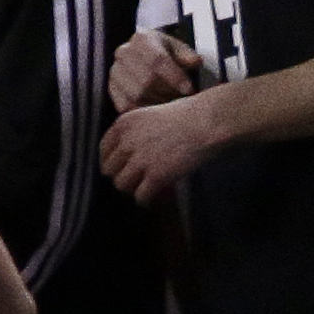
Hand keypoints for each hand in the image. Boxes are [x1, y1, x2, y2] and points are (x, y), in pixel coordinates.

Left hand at [98, 84, 240, 199]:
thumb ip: (140, 130)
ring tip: (148, 189)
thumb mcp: (155, 113)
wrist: (209, 121)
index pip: (104, 149)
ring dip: (133, 188)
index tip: (120, 168)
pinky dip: (148, 199)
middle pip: (109, 170)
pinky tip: (158, 196)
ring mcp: (141, 159)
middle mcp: (127, 142)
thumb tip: (138, 148)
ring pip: (122, 185)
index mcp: (125, 123)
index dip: (111, 161)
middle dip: (122, 175)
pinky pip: (141, 196)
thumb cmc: (191, 113)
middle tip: (136, 180)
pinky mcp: (156, 175)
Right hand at [108, 27, 202, 112]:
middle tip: (183, 100)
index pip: (157, 60)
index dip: (175, 77)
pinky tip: (158, 110)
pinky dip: (144, 111)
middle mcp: (124, 53)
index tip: (189, 89)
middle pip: (146, 80)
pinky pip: (126, 107)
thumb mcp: (179, 49)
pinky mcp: (112, 89)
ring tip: (172, 105)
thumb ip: (187, 55)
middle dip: (168, 93)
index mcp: (142, 39)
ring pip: (136, 95)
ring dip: (158, 104)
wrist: (145, 57)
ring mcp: (115, 72)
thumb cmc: (166, 54)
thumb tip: (195, 61)